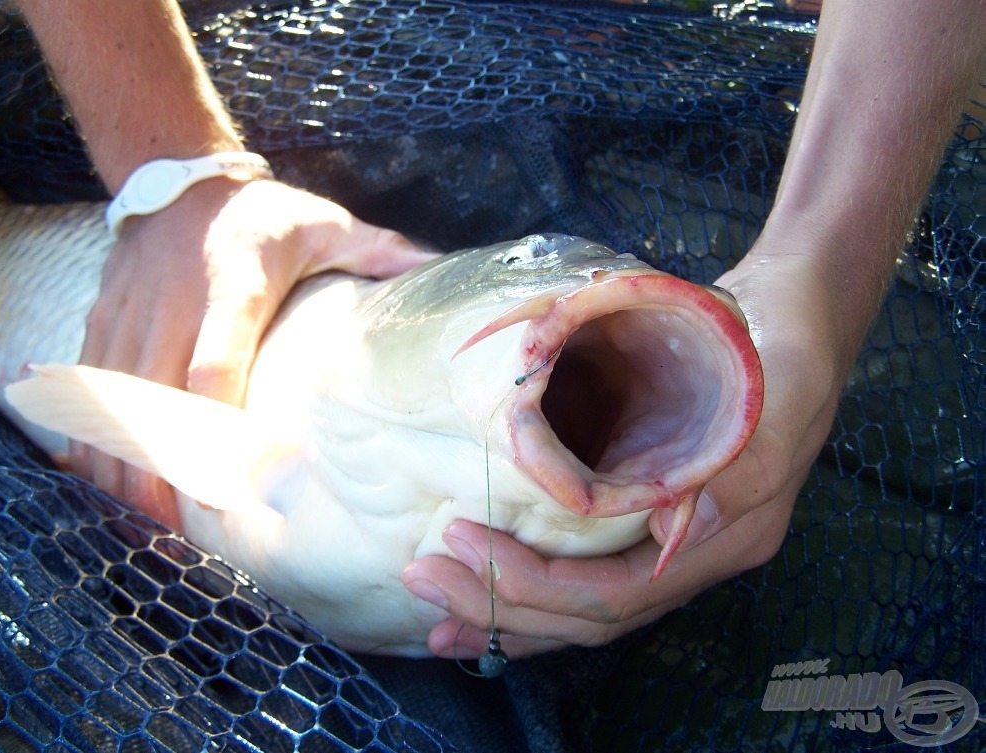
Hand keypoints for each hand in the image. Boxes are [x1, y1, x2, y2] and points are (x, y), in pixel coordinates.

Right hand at [72, 178, 432, 526]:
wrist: (177, 175)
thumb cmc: (264, 214)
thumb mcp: (326, 225)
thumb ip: (380, 252)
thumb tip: (442, 271)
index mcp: (238, 281)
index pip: (218, 358)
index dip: (217, 421)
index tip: (232, 477)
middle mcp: (175, 300)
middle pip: (154, 393)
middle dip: (160, 463)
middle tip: (175, 529)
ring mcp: (132, 311)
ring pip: (112, 396)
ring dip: (120, 461)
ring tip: (139, 523)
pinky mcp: (105, 318)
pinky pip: (88, 384)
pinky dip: (90, 434)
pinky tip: (103, 480)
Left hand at [403, 246, 857, 657]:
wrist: (790, 319)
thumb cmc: (773, 346)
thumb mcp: (762, 391)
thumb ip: (727, 464)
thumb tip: (666, 530)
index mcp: (729, 534)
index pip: (618, 594)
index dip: (534, 584)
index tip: (462, 543)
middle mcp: (697, 553)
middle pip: (590, 614)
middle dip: (503, 607)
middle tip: (424, 581)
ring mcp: (674, 540)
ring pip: (584, 605)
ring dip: (508, 612)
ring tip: (437, 614)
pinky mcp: (649, 516)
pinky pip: (588, 571)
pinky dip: (533, 584)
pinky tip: (487, 587)